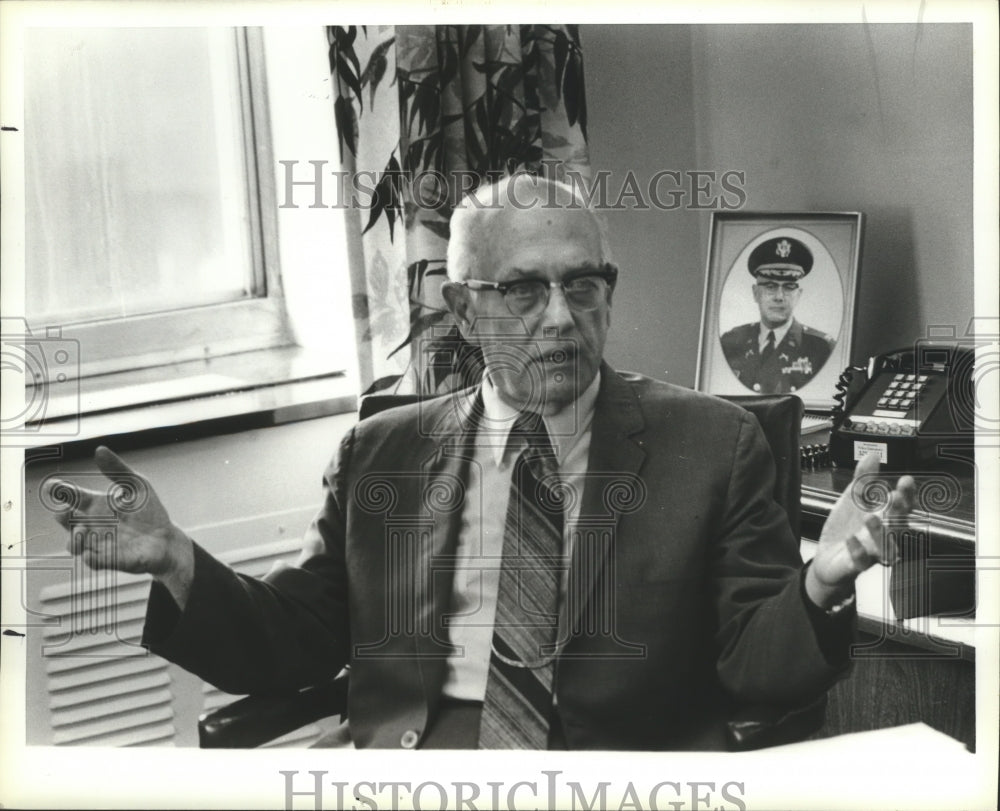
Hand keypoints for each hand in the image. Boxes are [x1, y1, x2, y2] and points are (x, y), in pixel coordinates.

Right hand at [42, 446, 193, 606]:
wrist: (166, 539)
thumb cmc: (149, 512)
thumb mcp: (136, 485)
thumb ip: (117, 469)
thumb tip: (99, 449)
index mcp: (96, 505)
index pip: (71, 496)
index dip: (59, 490)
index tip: (53, 486)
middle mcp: (92, 524)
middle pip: (66, 521)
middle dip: (62, 516)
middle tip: (66, 512)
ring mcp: (99, 543)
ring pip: (74, 544)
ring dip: (74, 538)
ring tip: (83, 531)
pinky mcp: (110, 560)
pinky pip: (92, 561)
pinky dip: (90, 556)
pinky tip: (92, 552)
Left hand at [805, 452, 916, 608]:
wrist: (828, 560)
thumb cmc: (846, 529)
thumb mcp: (852, 499)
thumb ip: (863, 479)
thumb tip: (872, 455)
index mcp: (884, 518)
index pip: (902, 507)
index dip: (907, 494)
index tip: (906, 480)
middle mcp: (882, 536)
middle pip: (898, 525)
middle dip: (899, 512)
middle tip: (895, 497)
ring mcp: (871, 552)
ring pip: (886, 548)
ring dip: (880, 533)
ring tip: (870, 517)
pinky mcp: (855, 566)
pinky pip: (861, 562)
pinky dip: (858, 551)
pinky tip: (851, 540)